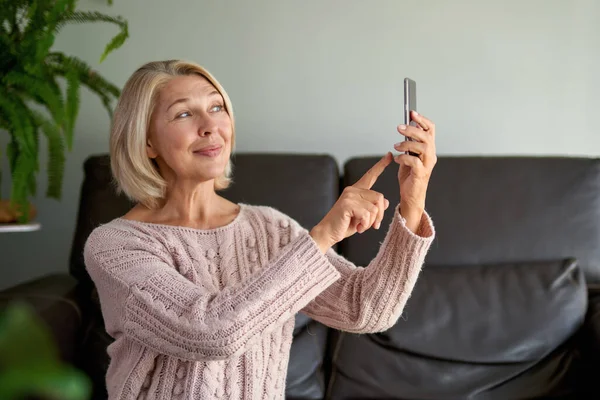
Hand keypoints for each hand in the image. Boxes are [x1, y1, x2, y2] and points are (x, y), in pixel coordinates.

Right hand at [310, 153, 392, 252]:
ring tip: (361, 227)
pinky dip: (365, 225)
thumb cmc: (344, 225)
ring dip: (370, 222)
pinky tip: (357, 228)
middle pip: (379, 198)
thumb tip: (386, 202)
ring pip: (374, 208)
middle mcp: (352, 190)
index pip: (371, 176)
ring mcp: (349, 196)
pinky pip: (367, 214)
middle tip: (373, 226)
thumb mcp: (363, 216)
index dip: (381, 166)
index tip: (389, 155)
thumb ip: (373, 208)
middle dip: (379, 215)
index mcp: (356, 191)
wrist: (328, 233)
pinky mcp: (347, 204)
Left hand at [393, 111, 436, 230]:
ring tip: (396, 146)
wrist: (411, 196)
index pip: (430, 130)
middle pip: (426, 136)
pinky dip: (404, 158)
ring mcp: (427, 165)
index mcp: (428, 149)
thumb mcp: (408, 156)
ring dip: (407, 144)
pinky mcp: (421, 174)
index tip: (412, 113)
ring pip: (423, 148)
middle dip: (412, 129)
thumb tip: (406, 128)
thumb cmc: (410, 176)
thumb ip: (409, 144)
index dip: (422, 120)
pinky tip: (397, 159)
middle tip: (398, 128)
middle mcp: (431, 156)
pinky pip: (414, 162)